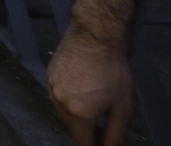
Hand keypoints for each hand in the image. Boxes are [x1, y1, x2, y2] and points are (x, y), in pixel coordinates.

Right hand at [47, 22, 132, 145]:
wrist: (94, 35)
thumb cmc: (112, 70)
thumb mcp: (122, 106)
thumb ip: (116, 134)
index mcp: (79, 113)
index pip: (82, 142)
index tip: (101, 142)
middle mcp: (60, 103)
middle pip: (72, 128)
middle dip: (86, 130)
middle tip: (102, 124)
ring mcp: (51, 88)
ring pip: (63, 112)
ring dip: (76, 114)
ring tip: (92, 103)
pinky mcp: (48, 75)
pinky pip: (57, 96)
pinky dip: (68, 99)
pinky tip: (81, 89)